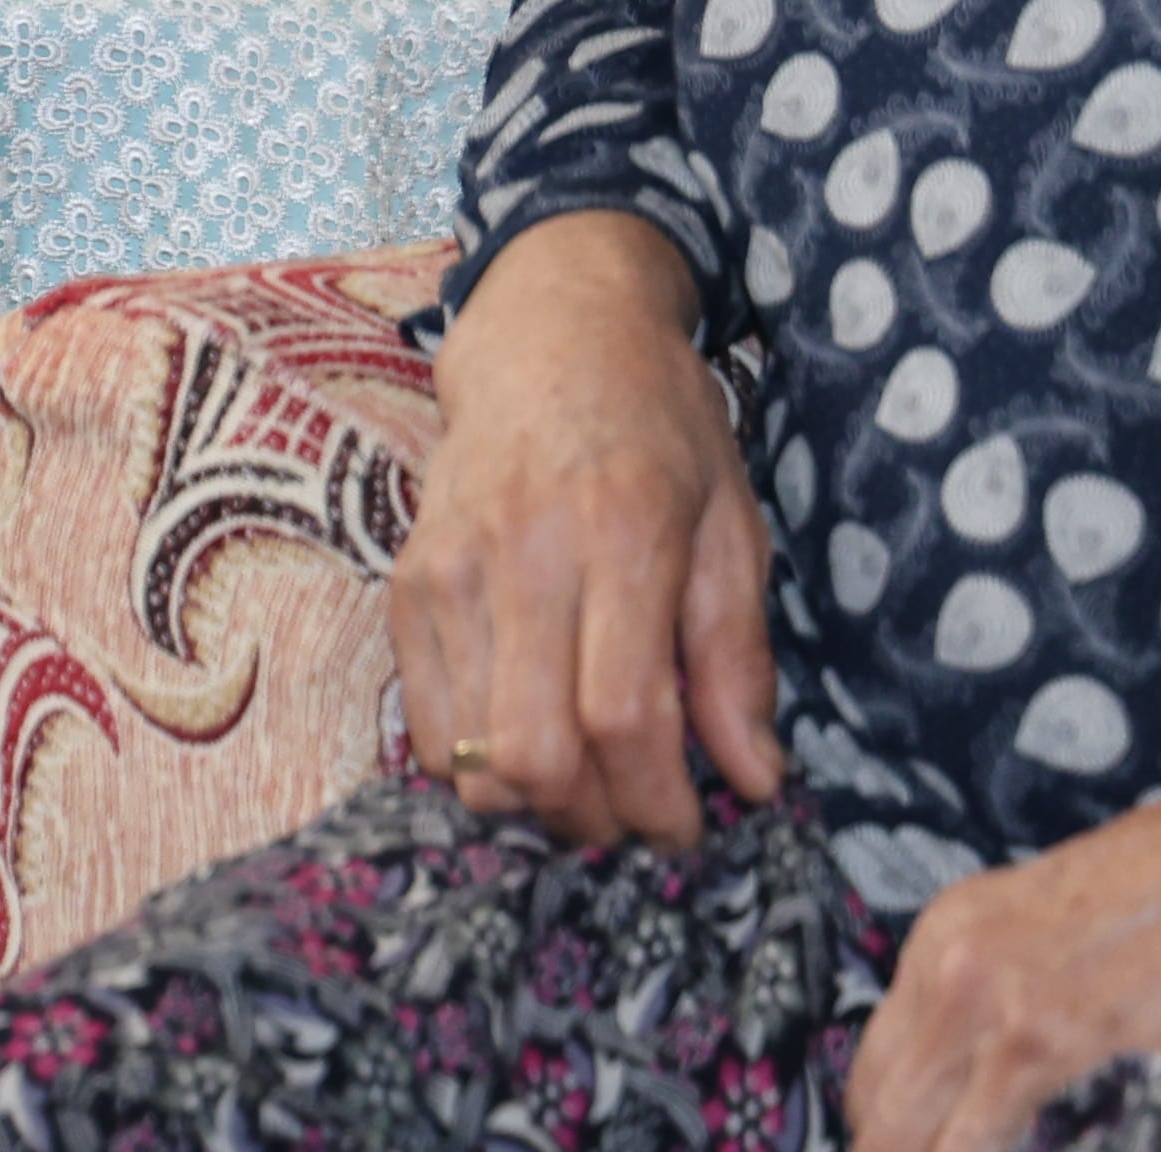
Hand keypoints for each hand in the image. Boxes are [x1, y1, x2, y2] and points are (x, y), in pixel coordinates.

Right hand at [391, 206, 783, 847]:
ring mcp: (451, 570)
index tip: (689, 824)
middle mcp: (525, 551)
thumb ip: (738, 659)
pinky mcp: (407, 586)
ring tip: (587, 783)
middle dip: (596, 818)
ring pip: (472, 755)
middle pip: (536, 752)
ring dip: (538, 803)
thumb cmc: (659, 429)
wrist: (551, 336)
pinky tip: (528, 738)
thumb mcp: (731, 525)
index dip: (657, 800)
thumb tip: (754, 782)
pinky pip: (424, 729)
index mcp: (624, 531)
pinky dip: (477, 766)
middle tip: (636, 813)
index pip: (622, 714)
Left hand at [841, 707, 1160, 1151]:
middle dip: (887, 1146)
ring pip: (912, 1123)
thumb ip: (1016, 995)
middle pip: (883, 1097)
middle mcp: (953, 959)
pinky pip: (979, 1133)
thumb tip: (994, 1063)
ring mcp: (996, 999)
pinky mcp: (1049, 1036)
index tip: (890, 1144)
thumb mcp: (1061, 932)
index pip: (879, 1053)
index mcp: (950, 927)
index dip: (880, 1116)